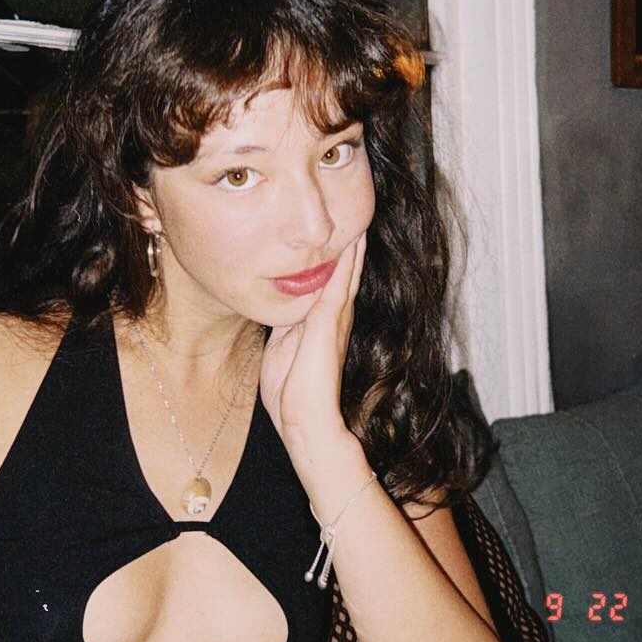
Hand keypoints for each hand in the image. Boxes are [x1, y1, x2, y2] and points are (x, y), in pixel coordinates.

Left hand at [259, 232, 365, 453]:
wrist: (303, 420)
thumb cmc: (291, 393)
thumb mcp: (281, 348)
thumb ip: (285, 326)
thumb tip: (282, 308)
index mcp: (320, 325)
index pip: (329, 286)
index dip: (335, 264)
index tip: (337, 240)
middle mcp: (333, 319)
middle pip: (344, 276)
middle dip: (349, 250)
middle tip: (356, 221)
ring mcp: (334, 320)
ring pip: (346, 275)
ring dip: (352, 249)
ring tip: (359, 223)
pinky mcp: (329, 322)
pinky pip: (340, 283)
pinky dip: (347, 262)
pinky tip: (353, 242)